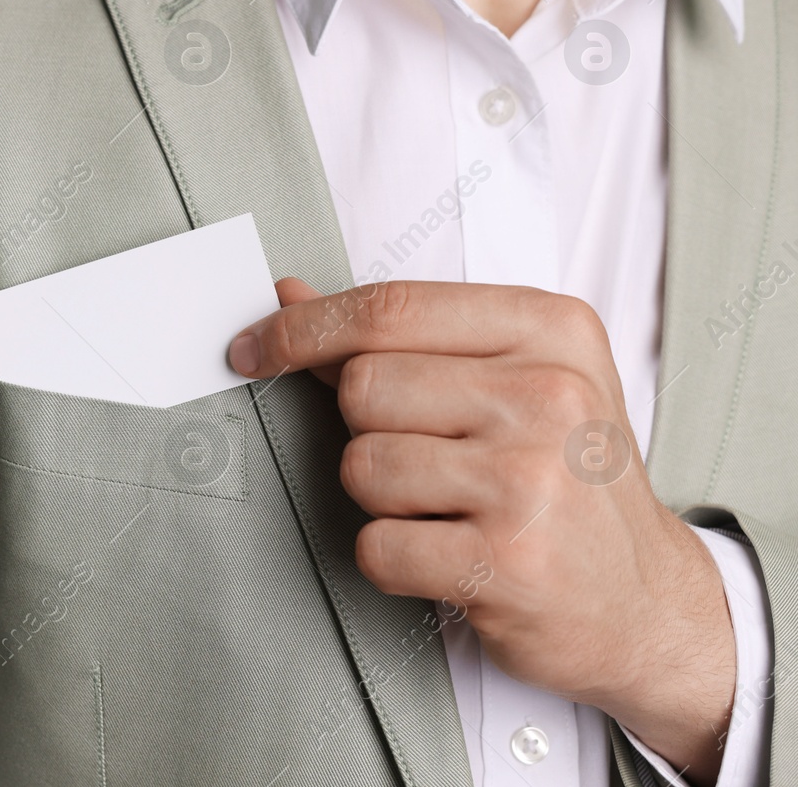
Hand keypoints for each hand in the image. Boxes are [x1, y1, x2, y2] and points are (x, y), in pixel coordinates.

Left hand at [228, 278, 735, 782]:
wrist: (647, 604)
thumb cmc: (566, 480)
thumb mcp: (511, 380)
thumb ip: (398, 338)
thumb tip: (288, 296)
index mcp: (550, 329)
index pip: (388, 309)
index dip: (302, 329)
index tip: (253, 347)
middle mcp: (550, 396)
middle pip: (363, 388)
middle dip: (367, 430)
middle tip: (429, 461)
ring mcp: (533, 480)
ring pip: (363, 466)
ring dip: (383, 499)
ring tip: (451, 510)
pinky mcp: (509, 563)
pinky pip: (377, 546)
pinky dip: (393, 560)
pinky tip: (451, 557)